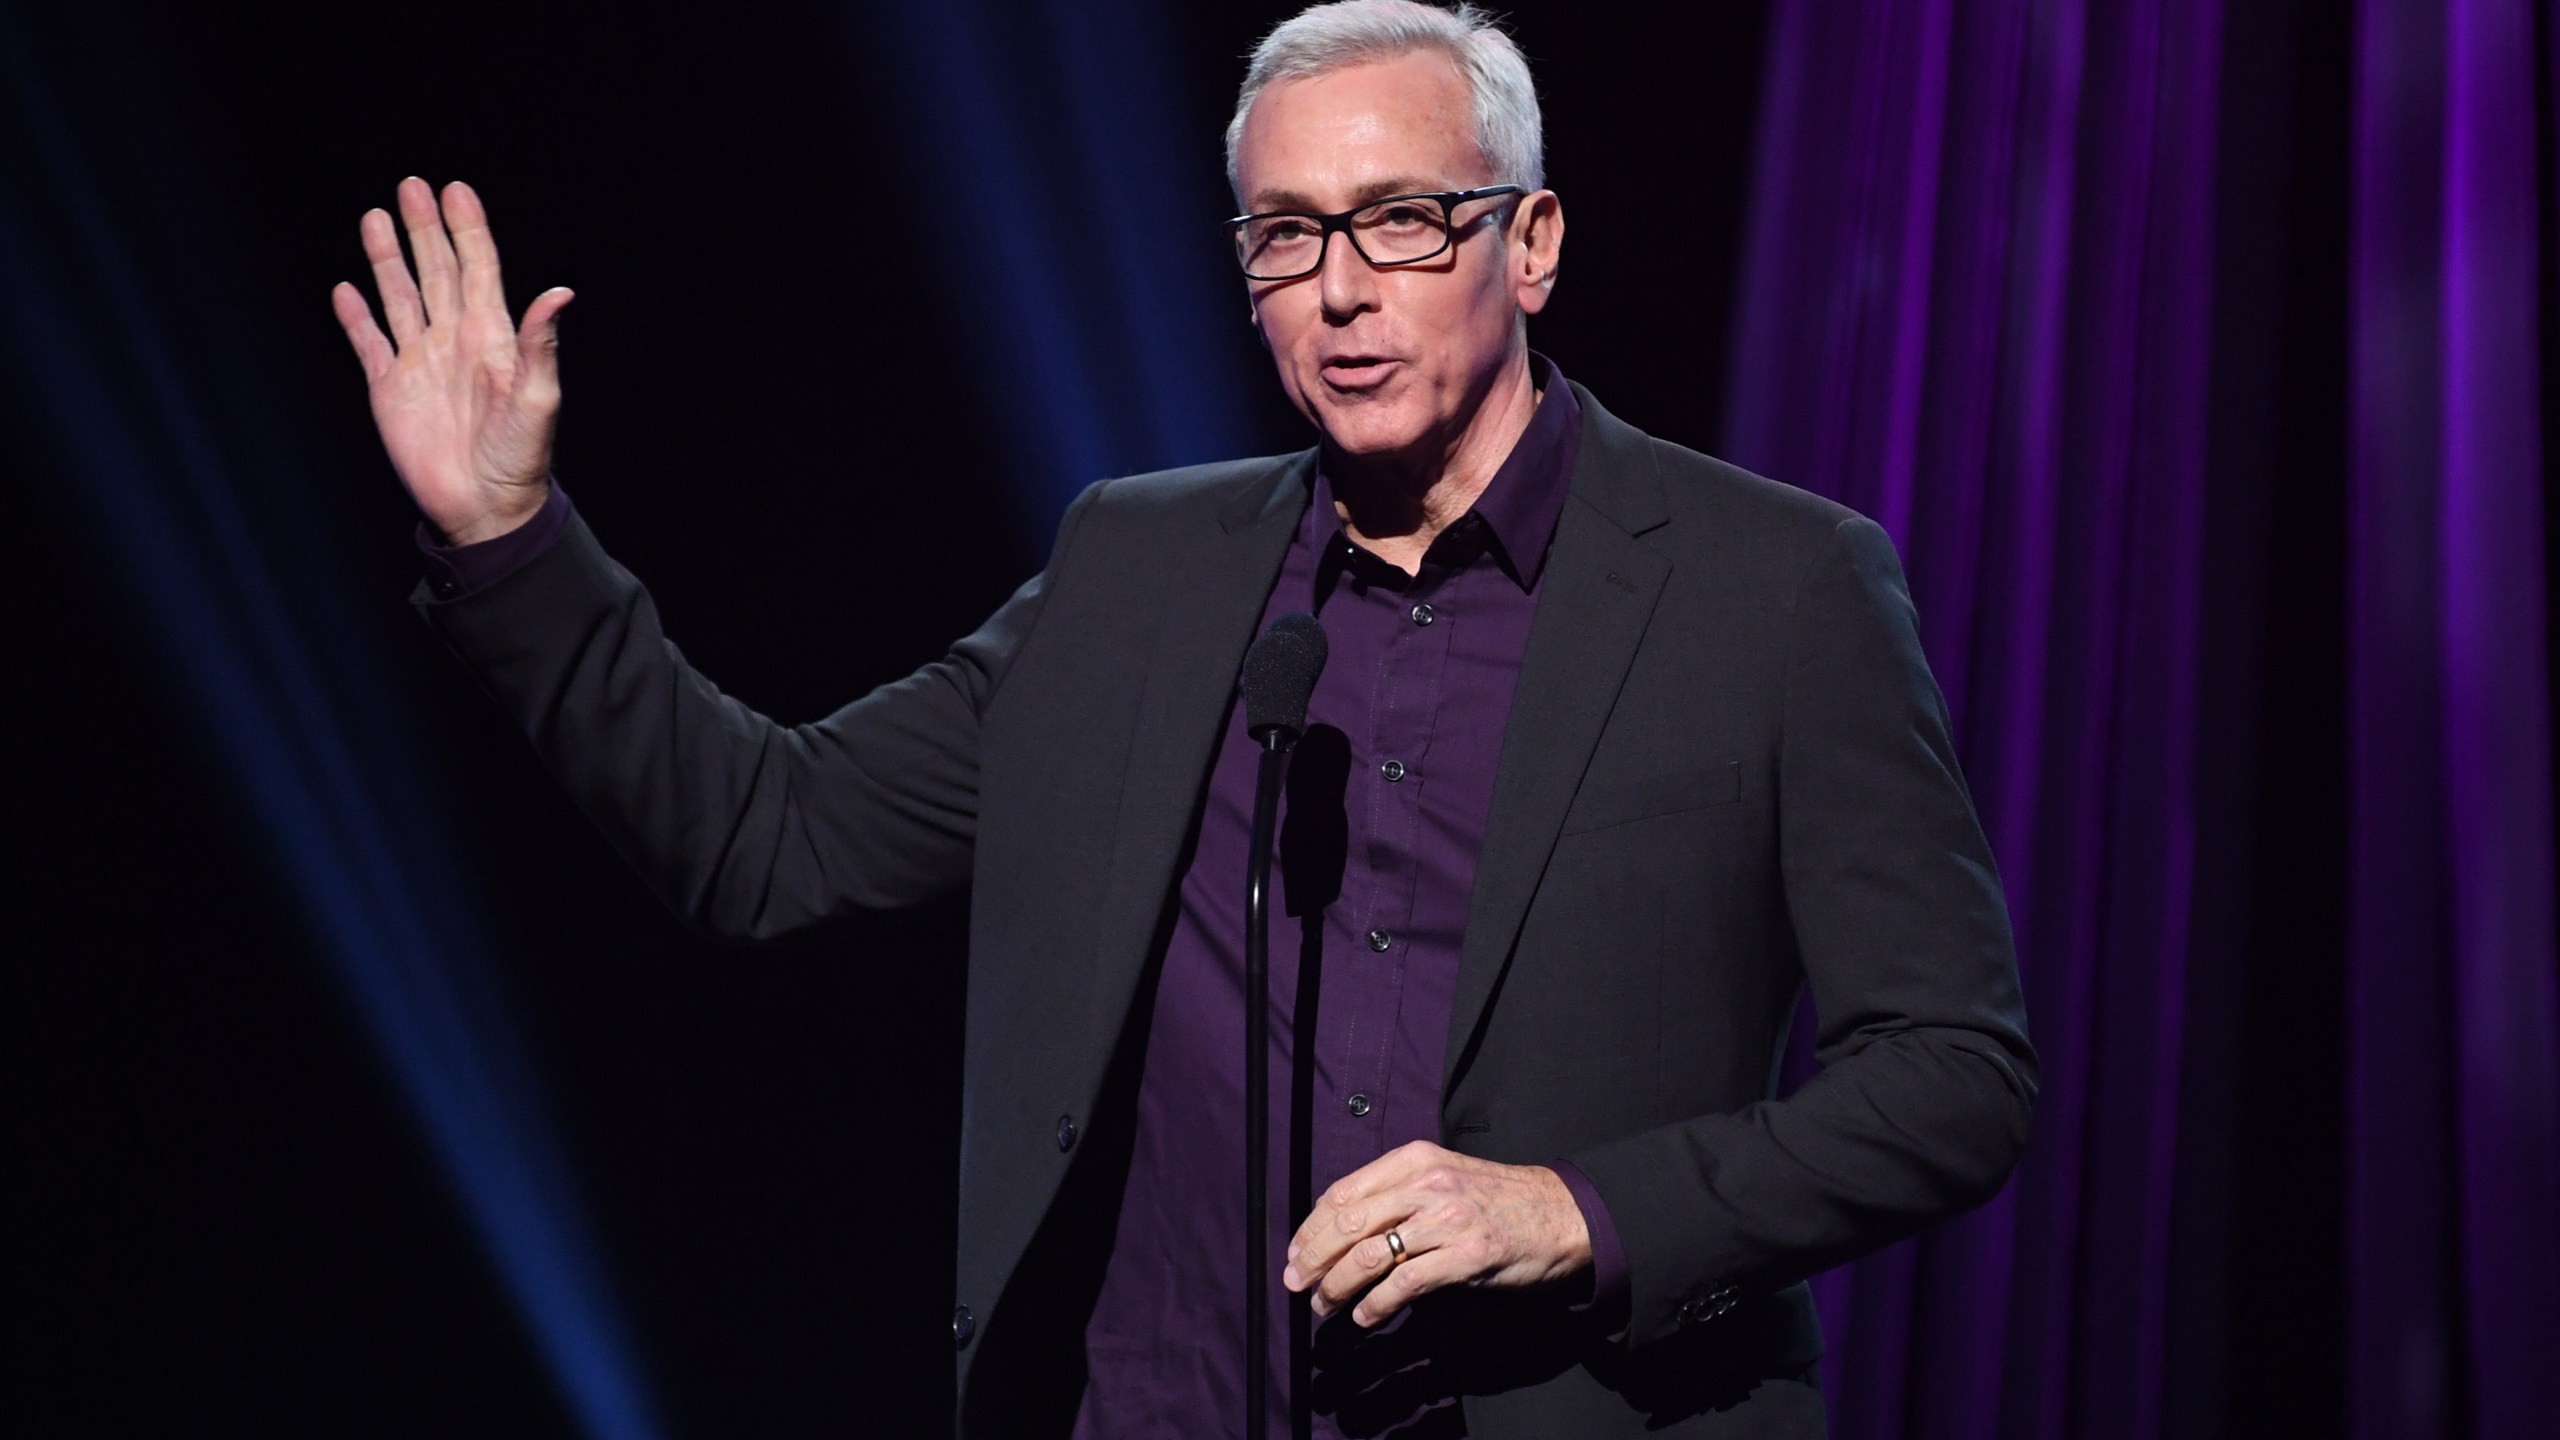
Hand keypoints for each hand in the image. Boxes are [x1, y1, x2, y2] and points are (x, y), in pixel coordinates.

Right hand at [331, 177, 570, 544]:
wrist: (485, 506)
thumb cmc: (521, 456)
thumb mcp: (537, 398)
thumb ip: (540, 343)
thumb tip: (560, 292)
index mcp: (492, 337)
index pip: (478, 269)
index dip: (468, 230)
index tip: (456, 190)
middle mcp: (453, 341)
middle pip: (436, 271)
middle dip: (424, 229)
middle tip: (412, 185)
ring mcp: (420, 363)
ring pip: (400, 297)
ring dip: (387, 260)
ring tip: (374, 217)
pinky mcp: (390, 390)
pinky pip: (369, 344)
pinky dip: (357, 318)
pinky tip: (347, 290)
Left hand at [1282, 1141, 1592, 1327]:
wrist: (1561, 1214)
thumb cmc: (1497, 1199)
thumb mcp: (1443, 1177)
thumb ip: (1397, 1193)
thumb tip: (1341, 1227)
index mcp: (1414, 1160)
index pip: (1343, 1192)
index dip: (1311, 1226)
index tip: (1296, 1252)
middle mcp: (1426, 1183)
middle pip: (1348, 1223)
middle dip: (1313, 1258)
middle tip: (1297, 1284)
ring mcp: (1446, 1219)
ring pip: (1369, 1255)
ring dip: (1338, 1286)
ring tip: (1326, 1306)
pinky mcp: (1465, 1256)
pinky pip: (1404, 1284)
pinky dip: (1376, 1305)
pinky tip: (1366, 1317)